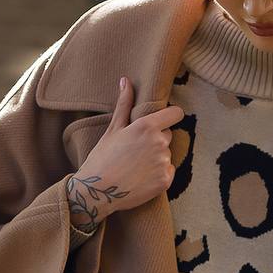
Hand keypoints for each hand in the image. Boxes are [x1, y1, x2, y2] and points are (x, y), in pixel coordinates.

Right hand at [67, 77, 184, 229]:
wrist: (97, 192)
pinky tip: (141, 177)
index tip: (162, 121)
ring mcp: (163, 163)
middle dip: (157, 140)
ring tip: (135, 166)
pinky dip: (158, 174)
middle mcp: (160, 143)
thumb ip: (124, 104)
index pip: (176, 114)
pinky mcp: (165, 181)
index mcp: (147, 126)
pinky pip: (168, 171)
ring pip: (166, 155)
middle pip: (168, 135)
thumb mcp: (113, 129)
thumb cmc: (102, 158)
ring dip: (156, 158)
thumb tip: (126, 81)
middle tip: (136, 150)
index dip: (170, 116)